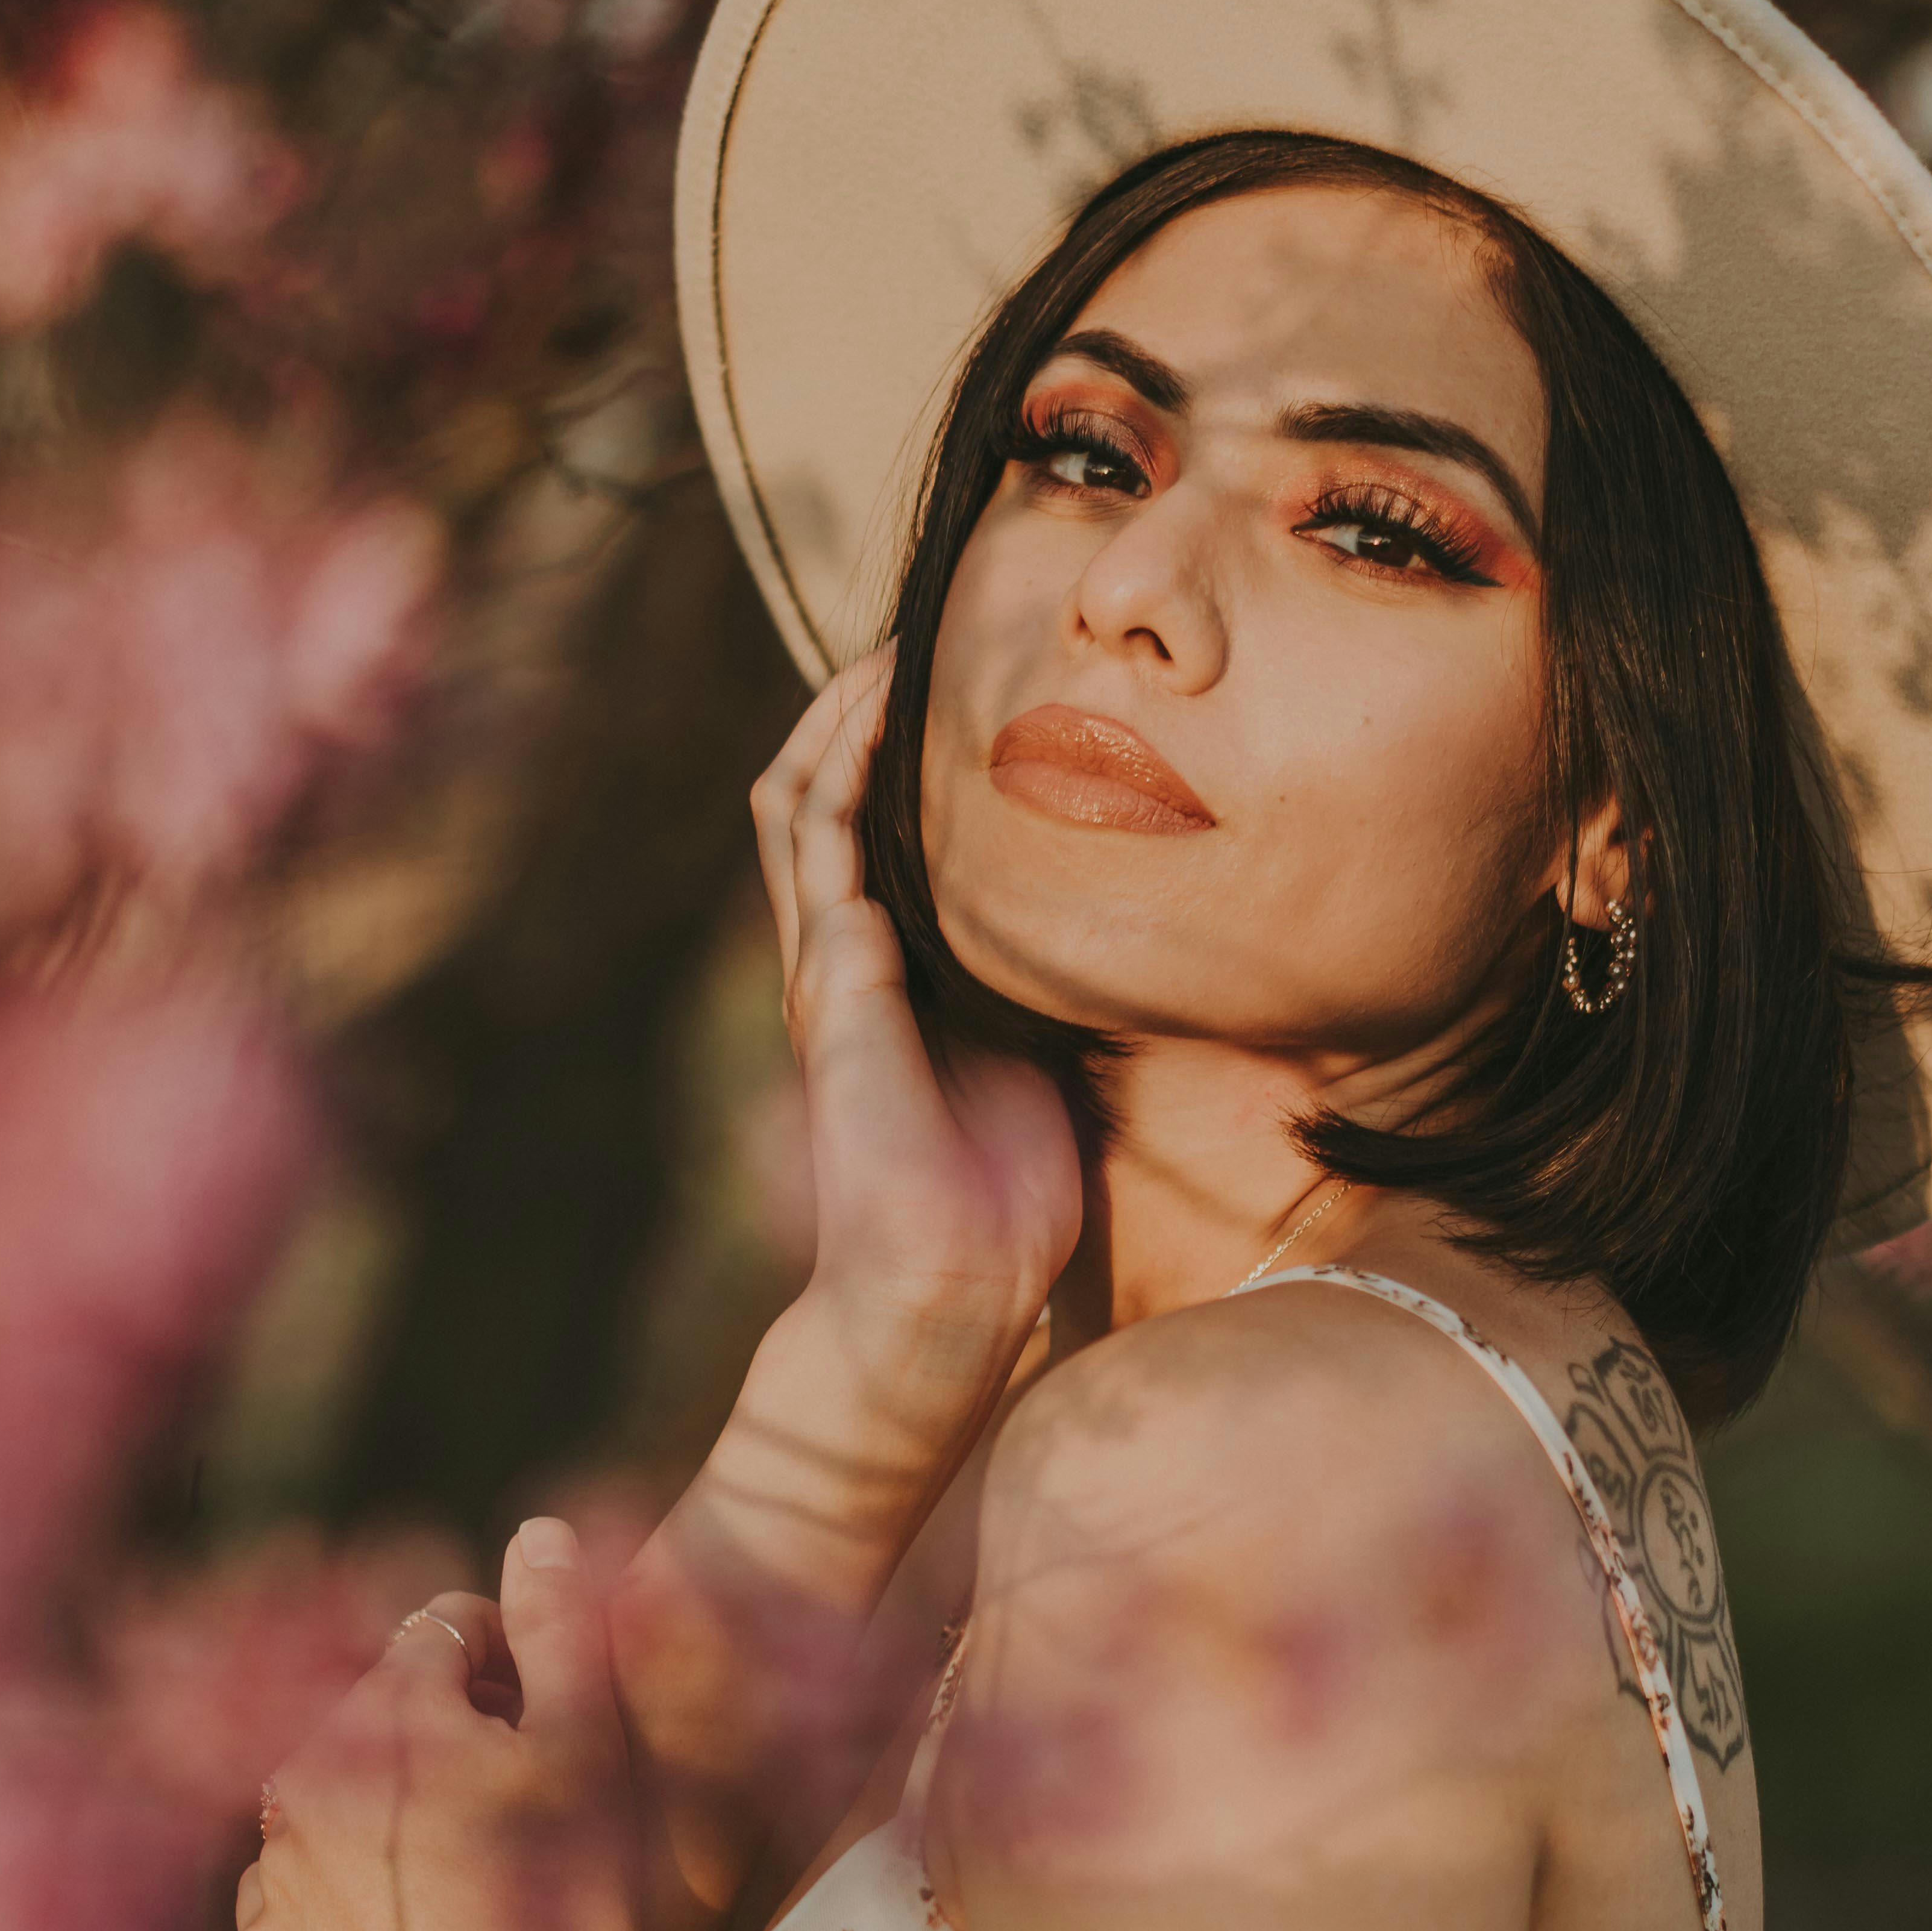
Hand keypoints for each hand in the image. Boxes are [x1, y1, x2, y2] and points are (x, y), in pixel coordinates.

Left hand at [240, 1522, 642, 1930]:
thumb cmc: (572, 1904)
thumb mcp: (592, 1748)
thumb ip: (564, 1627)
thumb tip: (539, 1530)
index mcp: (385, 1709)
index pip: (444, 1632)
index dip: (509, 1659)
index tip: (549, 1710)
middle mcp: (302, 1775)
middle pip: (380, 1715)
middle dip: (443, 1733)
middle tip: (521, 1797)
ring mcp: (275, 1873)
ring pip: (333, 1802)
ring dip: (387, 1811)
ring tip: (471, 1868)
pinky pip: (296, 1897)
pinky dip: (343, 1897)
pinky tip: (411, 1930)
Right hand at [756, 649, 1082, 1432]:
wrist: (945, 1296)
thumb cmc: (999, 1204)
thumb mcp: (1041, 1064)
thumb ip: (1050, 994)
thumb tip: (1132, 935)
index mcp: (884, 978)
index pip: (862, 835)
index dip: (886, 756)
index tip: (949, 683)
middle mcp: (840, 963)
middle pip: (814, 799)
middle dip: (851, 713)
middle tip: (910, 634)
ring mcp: (827, 973)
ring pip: (799, 806)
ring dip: (837, 722)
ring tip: (886, 648)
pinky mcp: (835, 994)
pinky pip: (823, 855)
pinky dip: (844, 778)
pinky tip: (876, 721)